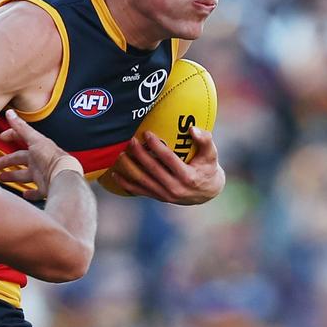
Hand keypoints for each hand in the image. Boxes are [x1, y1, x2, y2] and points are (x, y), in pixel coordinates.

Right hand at [0, 109, 82, 199]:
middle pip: (19, 159)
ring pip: (24, 175)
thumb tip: (10, 112)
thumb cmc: (50, 157)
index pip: (22, 137)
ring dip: (12, 176)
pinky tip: (23, 193)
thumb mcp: (34, 139)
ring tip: (1, 178)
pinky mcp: (45, 188)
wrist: (62, 176)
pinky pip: (36, 191)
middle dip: (6, 161)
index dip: (11, 135)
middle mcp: (39, 160)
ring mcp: (42, 174)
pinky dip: (30, 193)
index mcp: (37, 147)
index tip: (1, 137)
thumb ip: (21, 127)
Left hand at [107, 126, 224, 204]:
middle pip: (152, 169)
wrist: (207, 192)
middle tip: (130, 140)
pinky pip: (139, 191)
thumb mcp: (212, 154)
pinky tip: (115, 174)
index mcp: (188, 177)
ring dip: (130, 167)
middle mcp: (175, 188)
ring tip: (120, 154)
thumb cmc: (208, 168)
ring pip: (143, 180)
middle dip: (139, 154)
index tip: (146, 133)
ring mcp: (165, 195)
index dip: (156, 146)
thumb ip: (205, 140)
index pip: (168, 159)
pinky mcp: (158, 198)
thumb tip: (192, 128)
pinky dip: (126, 184)